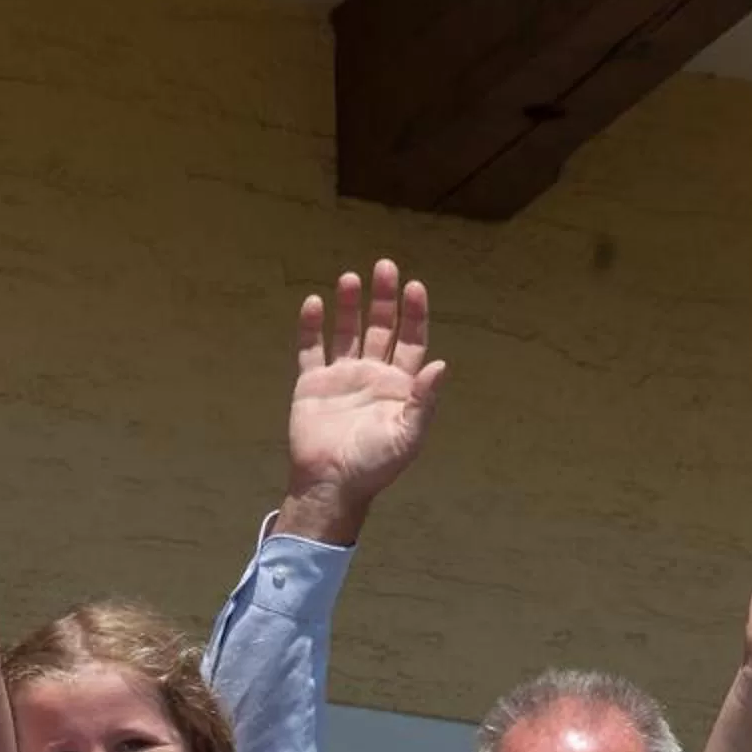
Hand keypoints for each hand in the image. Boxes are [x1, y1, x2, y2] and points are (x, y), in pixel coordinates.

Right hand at [280, 259, 445, 540]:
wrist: (331, 485)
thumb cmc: (374, 465)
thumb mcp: (408, 436)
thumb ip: (424, 401)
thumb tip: (441, 365)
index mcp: (398, 385)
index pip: (410, 340)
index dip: (414, 313)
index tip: (414, 287)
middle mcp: (372, 374)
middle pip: (381, 327)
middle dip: (383, 298)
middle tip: (384, 266)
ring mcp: (341, 377)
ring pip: (347, 332)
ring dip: (349, 305)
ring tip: (350, 278)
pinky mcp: (312, 384)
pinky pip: (311, 349)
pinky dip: (312, 326)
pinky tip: (314, 303)